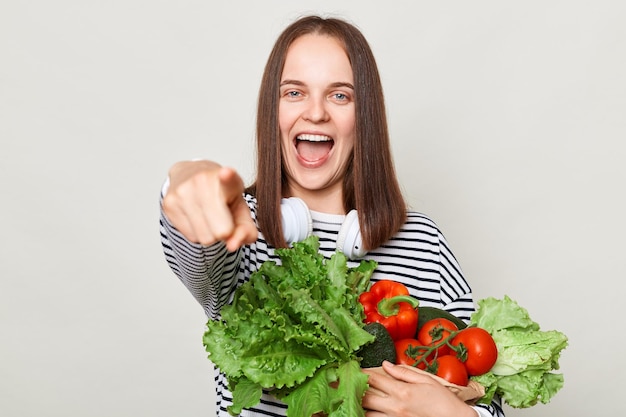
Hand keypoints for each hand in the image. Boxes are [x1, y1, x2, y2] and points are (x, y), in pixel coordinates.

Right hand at [161, 160, 257, 250]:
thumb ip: (246, 230)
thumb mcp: (241, 209)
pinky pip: (190, 236)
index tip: (226, 173)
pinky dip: (197, 232)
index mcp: (227, 178)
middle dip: (223, 231)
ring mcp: (183, 191)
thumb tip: (232, 246)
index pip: (229, 178)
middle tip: (221, 216)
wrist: (190, 174)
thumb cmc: (222, 195)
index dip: (228, 176)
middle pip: (220, 232)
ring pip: (204, 237)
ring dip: (209, 233)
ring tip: (208, 215)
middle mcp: (202, 180)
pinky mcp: (169, 203)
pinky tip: (196, 215)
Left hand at [362, 361, 476, 416]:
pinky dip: (368, 415)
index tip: (351, 367)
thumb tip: (386, 364)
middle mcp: (395, 407)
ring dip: (358, 404)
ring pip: (367, 413)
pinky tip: (363, 410)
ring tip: (351, 396)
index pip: (374, 378)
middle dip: (352, 387)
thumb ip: (403, 372)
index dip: (361, 371)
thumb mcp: (425, 380)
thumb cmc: (443, 400)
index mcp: (402, 391)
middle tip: (342, 382)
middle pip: (365, 396)